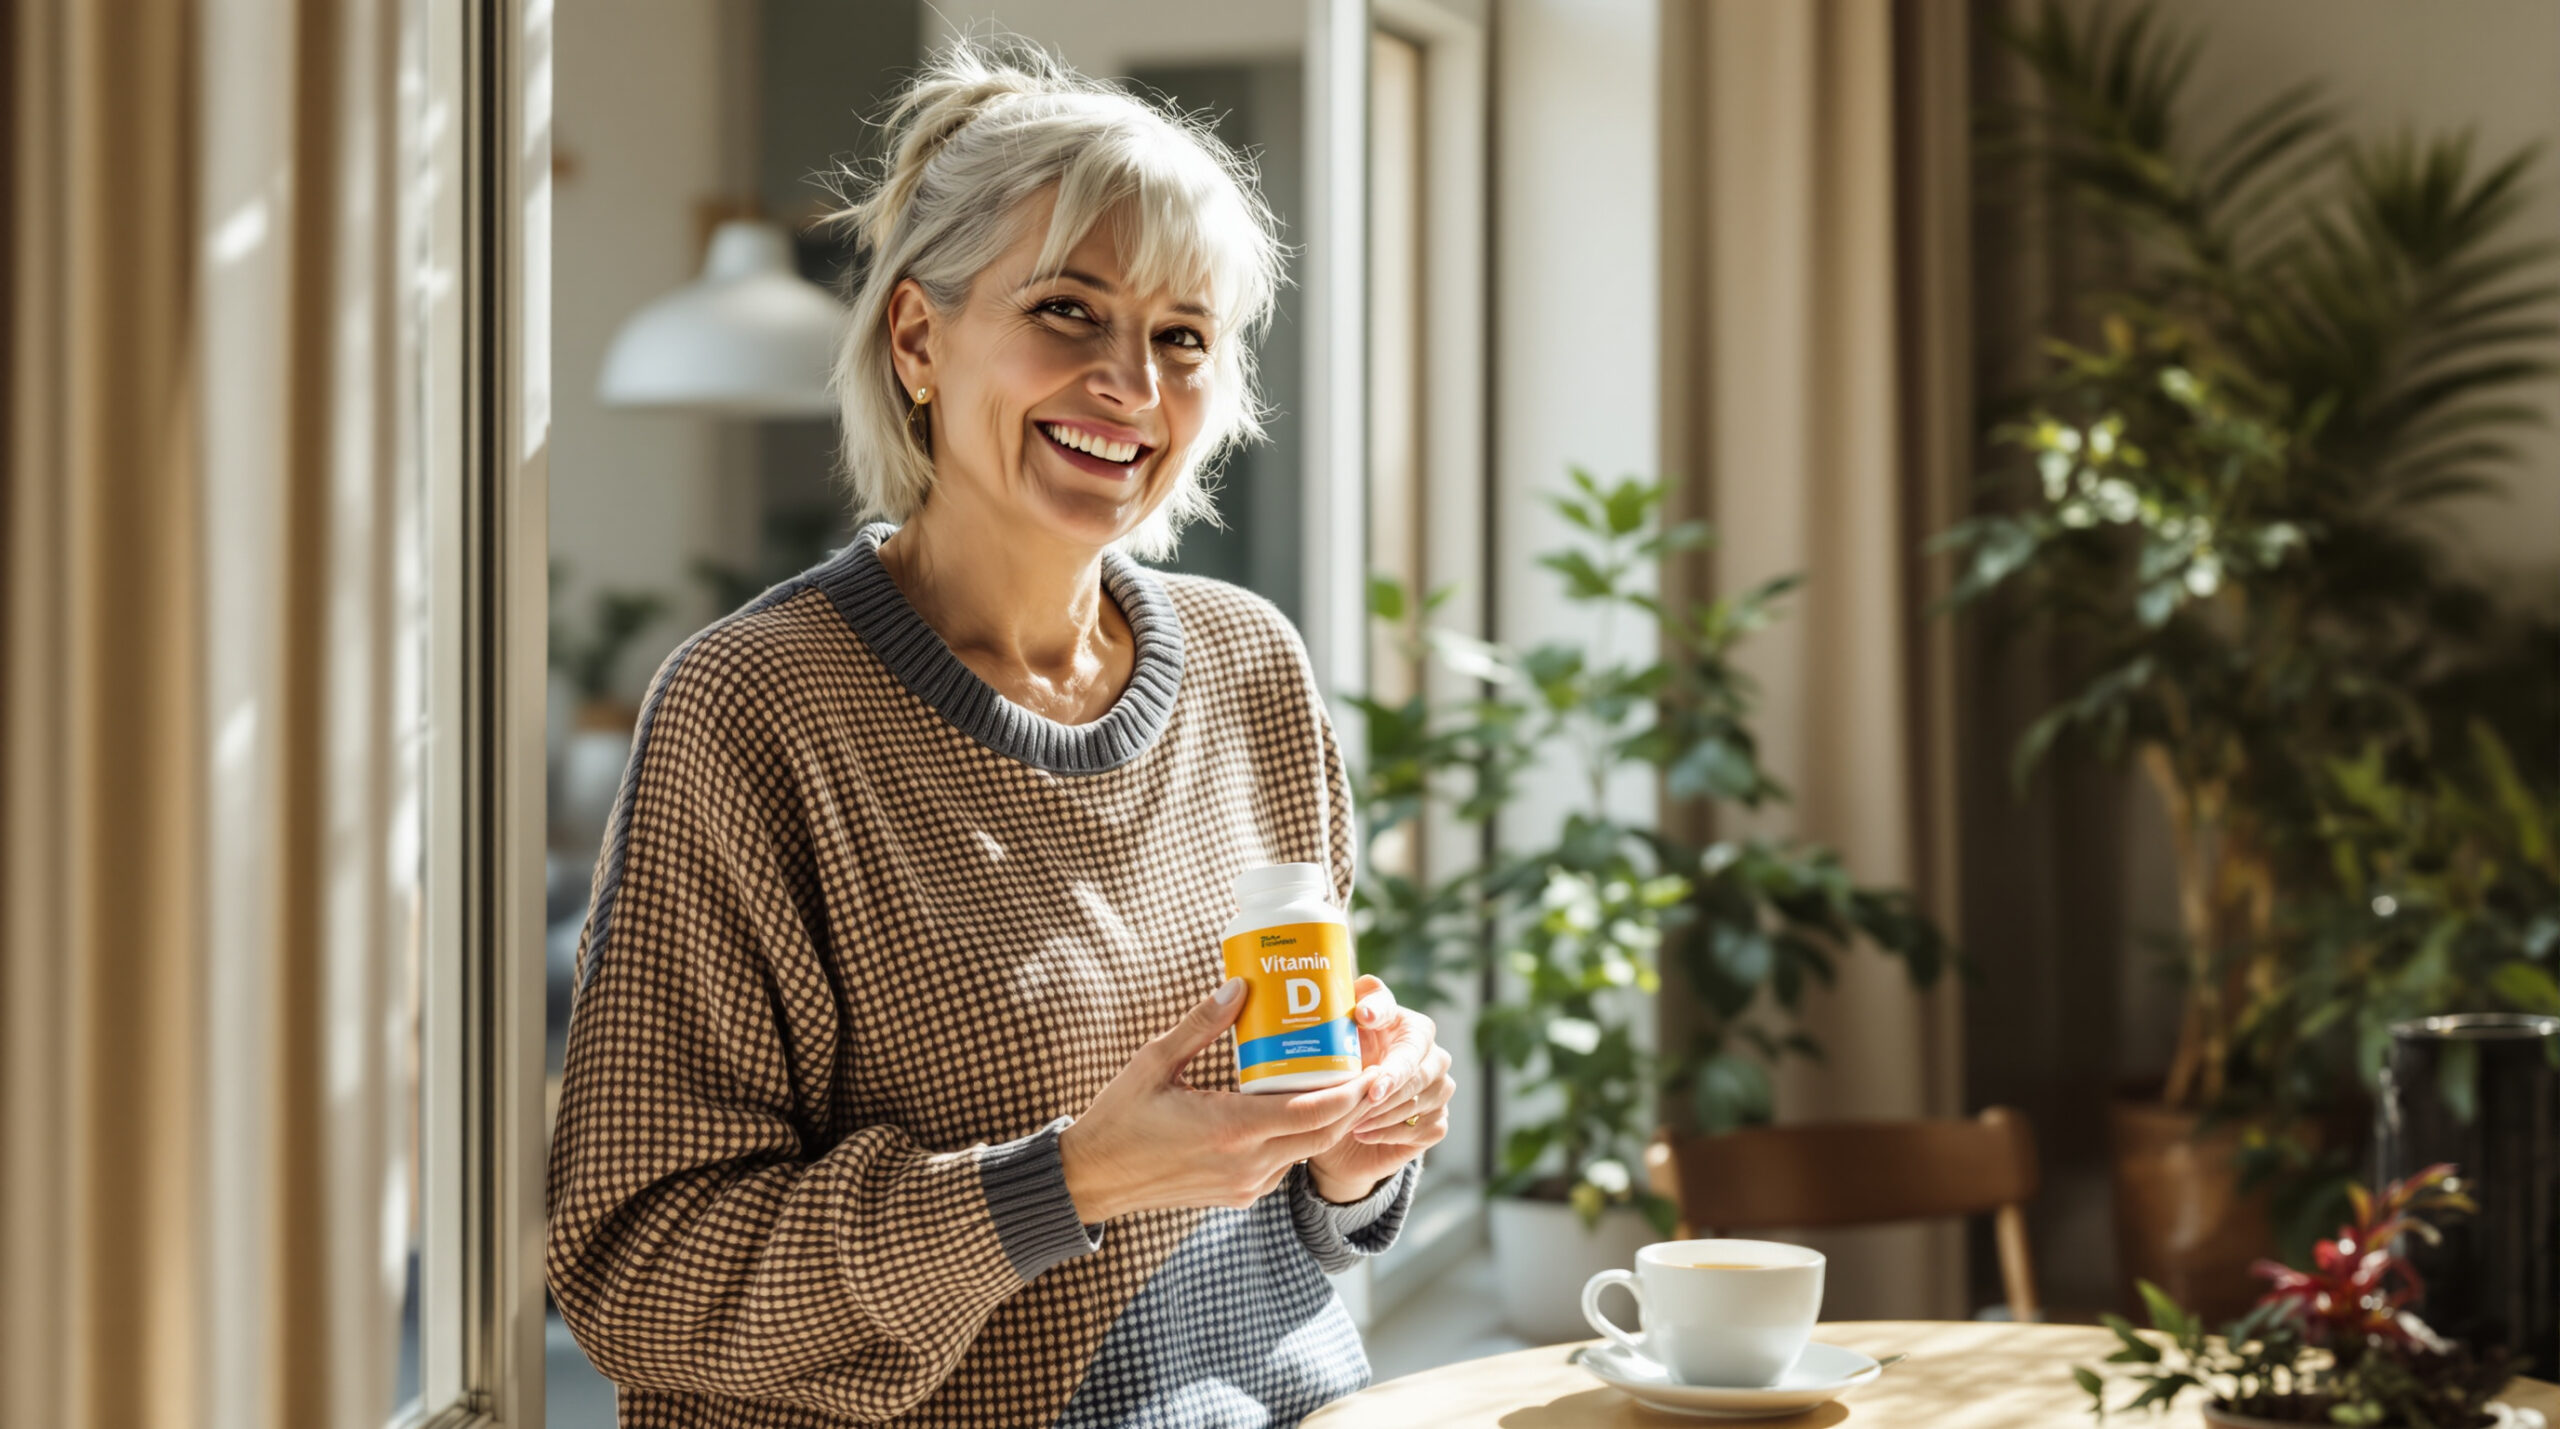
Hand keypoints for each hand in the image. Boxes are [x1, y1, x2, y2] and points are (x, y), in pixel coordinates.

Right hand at [1057, 978, 1387, 1221]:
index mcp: (1230, 1130)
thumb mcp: (1154, 1063)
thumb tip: (1239, 987)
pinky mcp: (1238, 1195)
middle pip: (1323, 1135)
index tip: (1373, 1067)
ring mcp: (1244, 1185)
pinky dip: (1301, 1137)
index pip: (1312, 1113)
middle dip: (1354, 1104)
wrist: (1092, 1180)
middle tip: (1371, 1069)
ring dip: (1330, 1121)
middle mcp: (1246, 1165)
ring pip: (1306, 1152)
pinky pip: (1285, 1165)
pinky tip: (1299, 1107)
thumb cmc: (1119, 1118)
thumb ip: (1200, 1026)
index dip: (1351, 1092)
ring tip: (1341, 1082)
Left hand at [1305, 975, 1453, 1202]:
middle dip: (1388, 1085)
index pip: (1404, 1020)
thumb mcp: (1335, 1041)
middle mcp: (1433, 1055)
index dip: (1382, 1016)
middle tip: (1359, 1098)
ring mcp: (1440, 1089)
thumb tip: (1363, 1010)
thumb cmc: (1341, 1073)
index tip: (1364, 1018)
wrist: (1345, 1123)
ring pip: (1418, 1100)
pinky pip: (1421, 1128)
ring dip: (1383, 1112)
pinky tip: (1361, 1133)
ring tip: (1350, 1120)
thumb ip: (1344, 1014)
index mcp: (1409, 1026)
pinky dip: (1388, 1132)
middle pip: (1417, 1068)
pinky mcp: (1438, 1123)